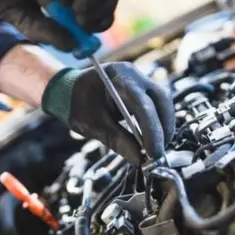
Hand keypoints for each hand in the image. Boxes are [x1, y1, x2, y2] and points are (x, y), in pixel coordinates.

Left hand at [41, 62, 175, 165]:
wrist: (70, 91)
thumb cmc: (78, 105)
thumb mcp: (92, 125)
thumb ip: (116, 140)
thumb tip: (139, 160)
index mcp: (118, 77)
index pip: (143, 104)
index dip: (152, 130)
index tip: (153, 153)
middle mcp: (134, 74)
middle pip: (161, 100)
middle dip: (164, 129)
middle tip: (158, 154)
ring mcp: (141, 80)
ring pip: (164, 103)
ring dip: (164, 127)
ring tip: (157, 150)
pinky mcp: (144, 90)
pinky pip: (159, 106)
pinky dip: (159, 123)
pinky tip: (154, 140)